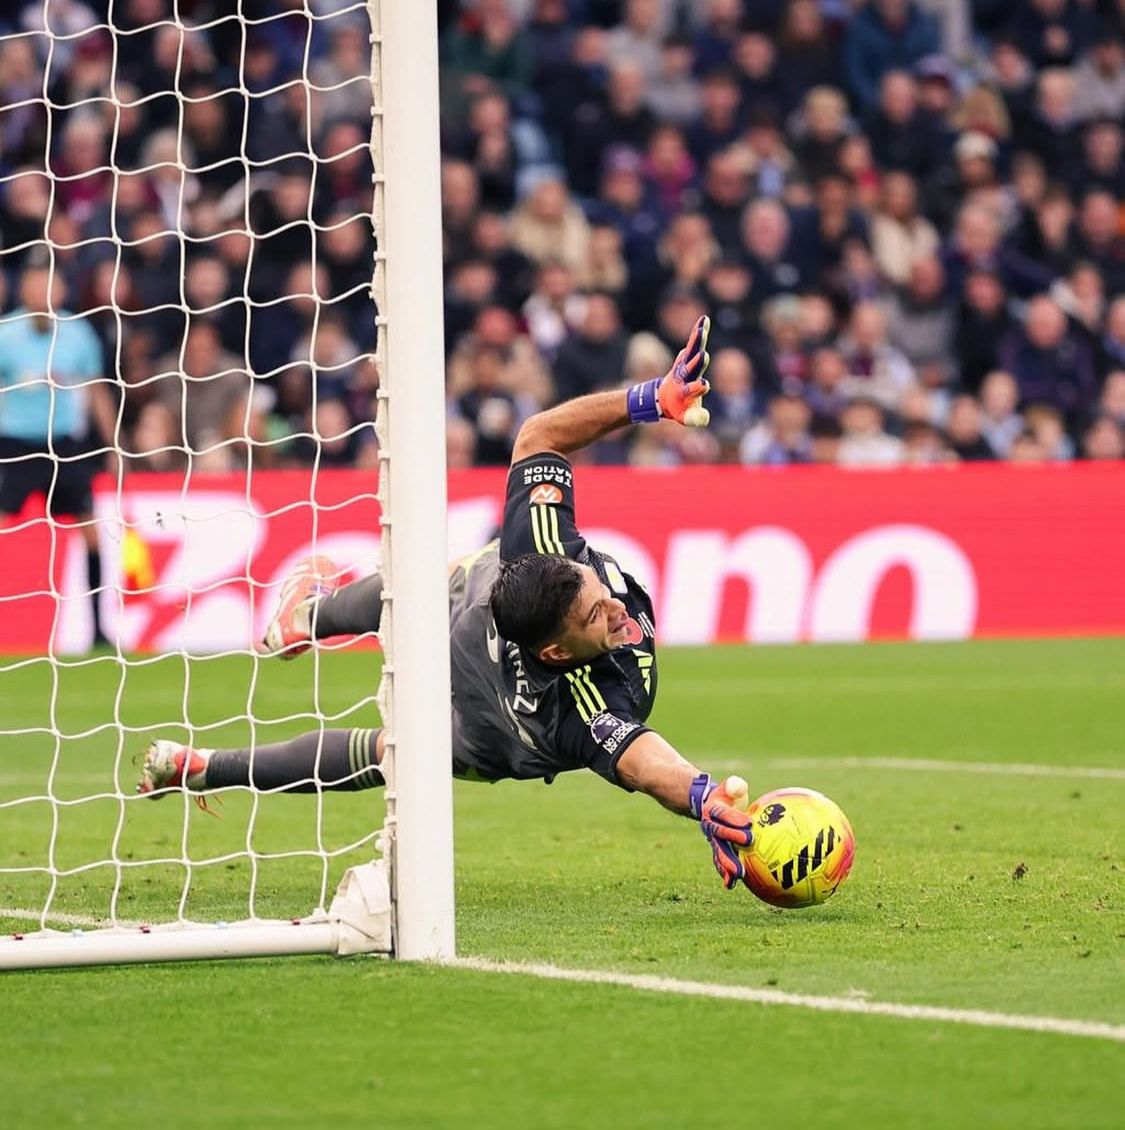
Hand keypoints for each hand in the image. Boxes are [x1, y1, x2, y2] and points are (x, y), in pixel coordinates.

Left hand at [657, 315, 710, 426]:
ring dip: (697, 340)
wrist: (663, 398)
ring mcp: (684, 366)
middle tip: (703, 355)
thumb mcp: (686, 418)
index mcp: (684, 392)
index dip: (697, 389)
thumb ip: (695, 419)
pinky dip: (699, 332)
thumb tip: (703, 419)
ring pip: (692, 351)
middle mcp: (684, 377)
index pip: (692, 390)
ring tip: (702, 326)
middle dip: (697, 362)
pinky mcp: (686, 358)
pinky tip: (704, 320)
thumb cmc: (679, 408)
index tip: (703, 386)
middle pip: (692, 367)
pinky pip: (693, 344)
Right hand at [689, 773, 753, 889]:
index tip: (748, 822)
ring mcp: (713, 840)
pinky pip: (720, 861)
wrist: (710, 807)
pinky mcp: (718, 850)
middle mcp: (710, 826)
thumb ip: (734, 785)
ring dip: (727, 862)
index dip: (734, 817)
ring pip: (719, 851)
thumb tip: (736, 786)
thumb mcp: (731, 786)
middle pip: (720, 833)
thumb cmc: (728, 796)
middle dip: (733, 838)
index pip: (723, 813)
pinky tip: (731, 885)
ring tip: (738, 873)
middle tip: (748, 841)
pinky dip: (724, 873)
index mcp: (713, 809)